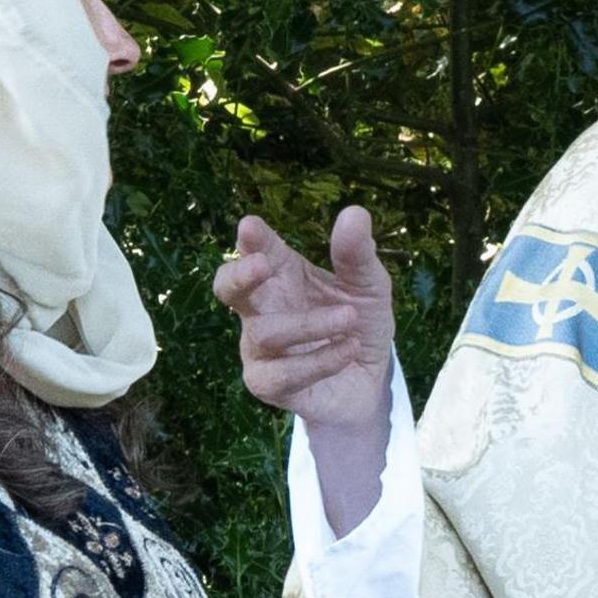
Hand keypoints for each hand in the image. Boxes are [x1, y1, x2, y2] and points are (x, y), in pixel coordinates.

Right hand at [214, 206, 396, 432]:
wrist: (369, 382)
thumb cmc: (358, 325)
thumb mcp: (369, 286)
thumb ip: (358, 255)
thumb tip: (355, 213)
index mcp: (282, 275)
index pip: (259, 251)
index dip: (252, 240)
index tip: (251, 226)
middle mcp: (263, 308)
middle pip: (228, 289)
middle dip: (239, 276)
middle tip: (261, 265)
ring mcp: (259, 348)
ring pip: (264, 333)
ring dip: (310, 324)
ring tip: (350, 318)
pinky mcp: (267, 384)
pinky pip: (282, 374)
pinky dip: (320, 360)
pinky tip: (349, 350)